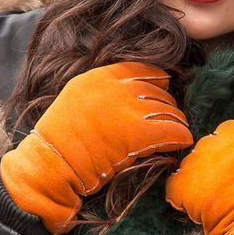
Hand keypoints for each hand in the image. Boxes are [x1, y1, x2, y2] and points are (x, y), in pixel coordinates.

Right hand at [0, 61, 192, 234]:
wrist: (53, 163)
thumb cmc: (61, 140)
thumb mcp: (77, 99)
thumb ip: (104, 92)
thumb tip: (132, 97)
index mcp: (101, 76)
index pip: (144, 70)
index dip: (158, 85)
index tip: (160, 97)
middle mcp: (117, 88)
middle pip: (159, 92)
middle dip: (166, 107)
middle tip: (168, 121)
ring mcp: (129, 109)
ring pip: (170, 111)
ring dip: (175, 123)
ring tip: (176, 134)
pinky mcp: (140, 133)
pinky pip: (173, 131)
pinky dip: (180, 137)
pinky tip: (180, 143)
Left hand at [164, 115, 233, 234]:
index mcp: (233, 131)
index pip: (225, 133)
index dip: (231, 152)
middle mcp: (209, 141)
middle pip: (206, 148)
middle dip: (212, 163)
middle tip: (226, 184)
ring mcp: (192, 162)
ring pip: (190, 166)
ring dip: (198, 178)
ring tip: (213, 198)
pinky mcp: (179, 184)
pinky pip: (175, 186)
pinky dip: (182, 195)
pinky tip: (198, 206)